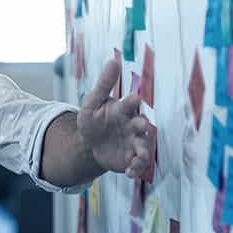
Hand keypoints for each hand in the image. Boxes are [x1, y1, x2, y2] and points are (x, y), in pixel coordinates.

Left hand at [78, 58, 154, 178]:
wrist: (88, 144)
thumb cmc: (93, 119)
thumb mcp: (92, 102)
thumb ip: (103, 84)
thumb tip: (113, 60)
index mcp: (124, 110)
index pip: (130, 103)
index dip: (132, 101)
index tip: (134, 97)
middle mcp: (133, 125)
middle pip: (142, 125)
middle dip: (142, 125)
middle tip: (142, 125)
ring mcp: (134, 142)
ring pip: (144, 146)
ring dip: (143, 150)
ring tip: (139, 155)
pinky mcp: (131, 158)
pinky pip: (138, 164)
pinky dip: (136, 168)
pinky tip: (131, 172)